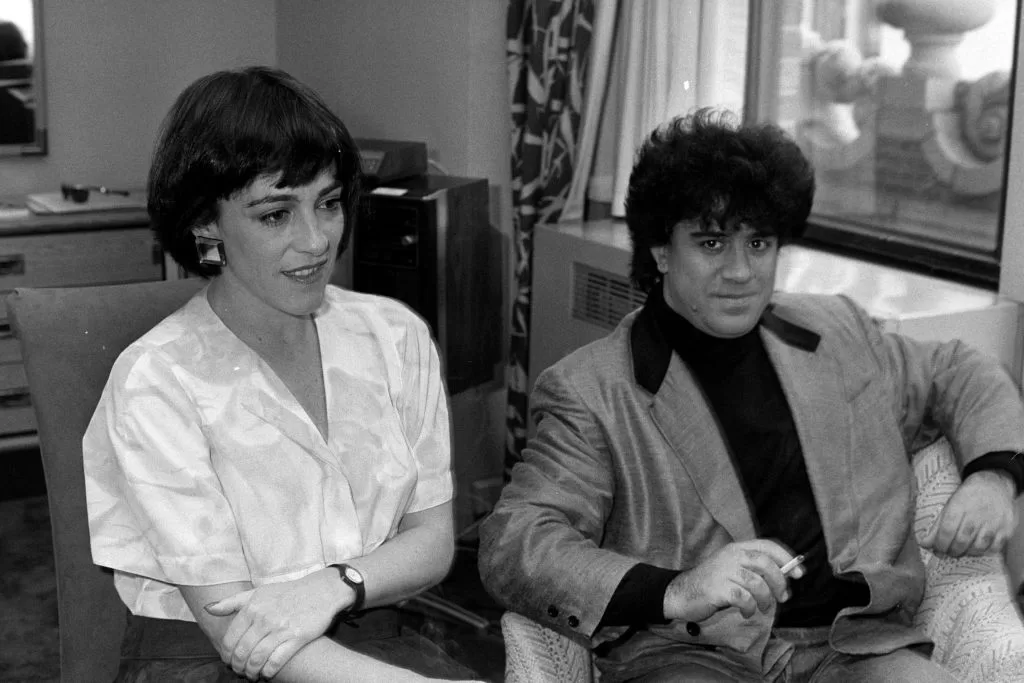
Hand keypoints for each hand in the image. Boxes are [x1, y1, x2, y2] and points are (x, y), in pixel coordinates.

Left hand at [205, 568, 354, 679]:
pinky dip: (268, 671)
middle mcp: (264, 618)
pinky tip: (267, 674)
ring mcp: (281, 628)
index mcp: (253, 607)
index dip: (226, 655)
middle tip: (239, 671)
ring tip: (251, 675)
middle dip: (237, 667)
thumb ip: (233, 602)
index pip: (230, 639)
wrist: (321, 590)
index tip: (228, 661)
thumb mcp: (259, 592)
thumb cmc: (288, 592)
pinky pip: (277, 660)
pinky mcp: (297, 637)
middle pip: (242, 652)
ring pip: (257, 659)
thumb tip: (208, 608)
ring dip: (251, 672)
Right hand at [662, 539, 803, 622]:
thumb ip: (755, 570)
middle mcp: (731, 555)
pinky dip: (750, 608)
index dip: (786, 558)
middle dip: (779, 582)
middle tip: (782, 597)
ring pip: (757, 583)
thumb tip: (787, 576)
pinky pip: (744, 598)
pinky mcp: (718, 588)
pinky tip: (746, 612)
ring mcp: (723, 571)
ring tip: (762, 608)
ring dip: (766, 599)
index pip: (767, 545)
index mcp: (736, 548)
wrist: (681, 593)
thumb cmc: (712, 584)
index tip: (799, 573)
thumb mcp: (733, 570)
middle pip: (765, 563)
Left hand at [920, 470, 1017, 556]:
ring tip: (960, 551)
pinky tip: (975, 549)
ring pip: (978, 547)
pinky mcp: (1006, 528)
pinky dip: (983, 552)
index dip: (940, 544)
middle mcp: (978, 513)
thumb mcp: (949, 504)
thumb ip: (937, 525)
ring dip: (966, 553)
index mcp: (959, 505)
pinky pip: (994, 548)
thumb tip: (924, 544)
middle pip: (962, 540)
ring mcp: (994, 522)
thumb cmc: (967, 497)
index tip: (936, 549)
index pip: (947, 530)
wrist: (994, 485)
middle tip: (947, 552)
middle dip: (952, 551)